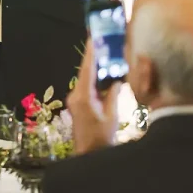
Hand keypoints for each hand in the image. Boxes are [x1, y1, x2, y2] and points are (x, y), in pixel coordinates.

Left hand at [65, 39, 119, 155]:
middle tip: (101, 41)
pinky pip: (87, 86)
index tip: (93, 38)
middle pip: (85, 72)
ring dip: (95, 67)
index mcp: (83, 96)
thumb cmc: (101, 137)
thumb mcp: (112, 115)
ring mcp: (75, 99)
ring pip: (86, 79)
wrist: (89, 153)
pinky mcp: (78, 103)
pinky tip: (104, 73)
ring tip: (105, 53)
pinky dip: (95, 79)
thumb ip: (113, 95)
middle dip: (93, 57)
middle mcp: (76, 95)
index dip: (90, 53)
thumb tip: (116, 80)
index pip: (87, 70)